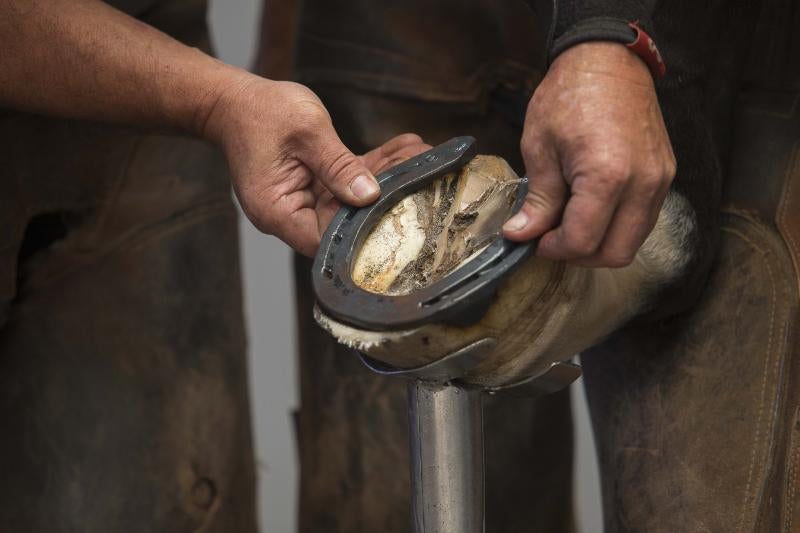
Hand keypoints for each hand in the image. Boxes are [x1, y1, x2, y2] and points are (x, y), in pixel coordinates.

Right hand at [203, 76, 428, 255]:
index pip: (328, 241)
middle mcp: (290, 215)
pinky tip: (403, 150)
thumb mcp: (306, 133)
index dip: (363, 234)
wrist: (233, 100)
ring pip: (352, 201)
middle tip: (423, 178)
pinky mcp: (313, 187)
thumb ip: (339, 166)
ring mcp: (302, 202)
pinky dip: (372, 169)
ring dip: (385, 178)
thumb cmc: (260, 112)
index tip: (399, 216)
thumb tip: (369, 195)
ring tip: (421, 156)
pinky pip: (347, 183)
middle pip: (345, 222)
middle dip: (385, 200)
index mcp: (279, 212)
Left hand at [503, 42, 675, 266]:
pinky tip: (592, 210)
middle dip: (579, 255)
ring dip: (600, 245)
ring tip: (570, 223)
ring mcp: (660, 181)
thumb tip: (521, 235)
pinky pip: (643, 220)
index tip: (535, 240)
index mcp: (607, 176)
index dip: (554, 249)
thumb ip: (537, 199)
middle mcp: (643, 183)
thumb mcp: (540, 148)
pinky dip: (617, 227)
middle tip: (552, 238)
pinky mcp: (666, 176)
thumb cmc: (569, 97)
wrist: (608, 61)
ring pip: (632, 242)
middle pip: (615, 253)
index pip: (582, 241)